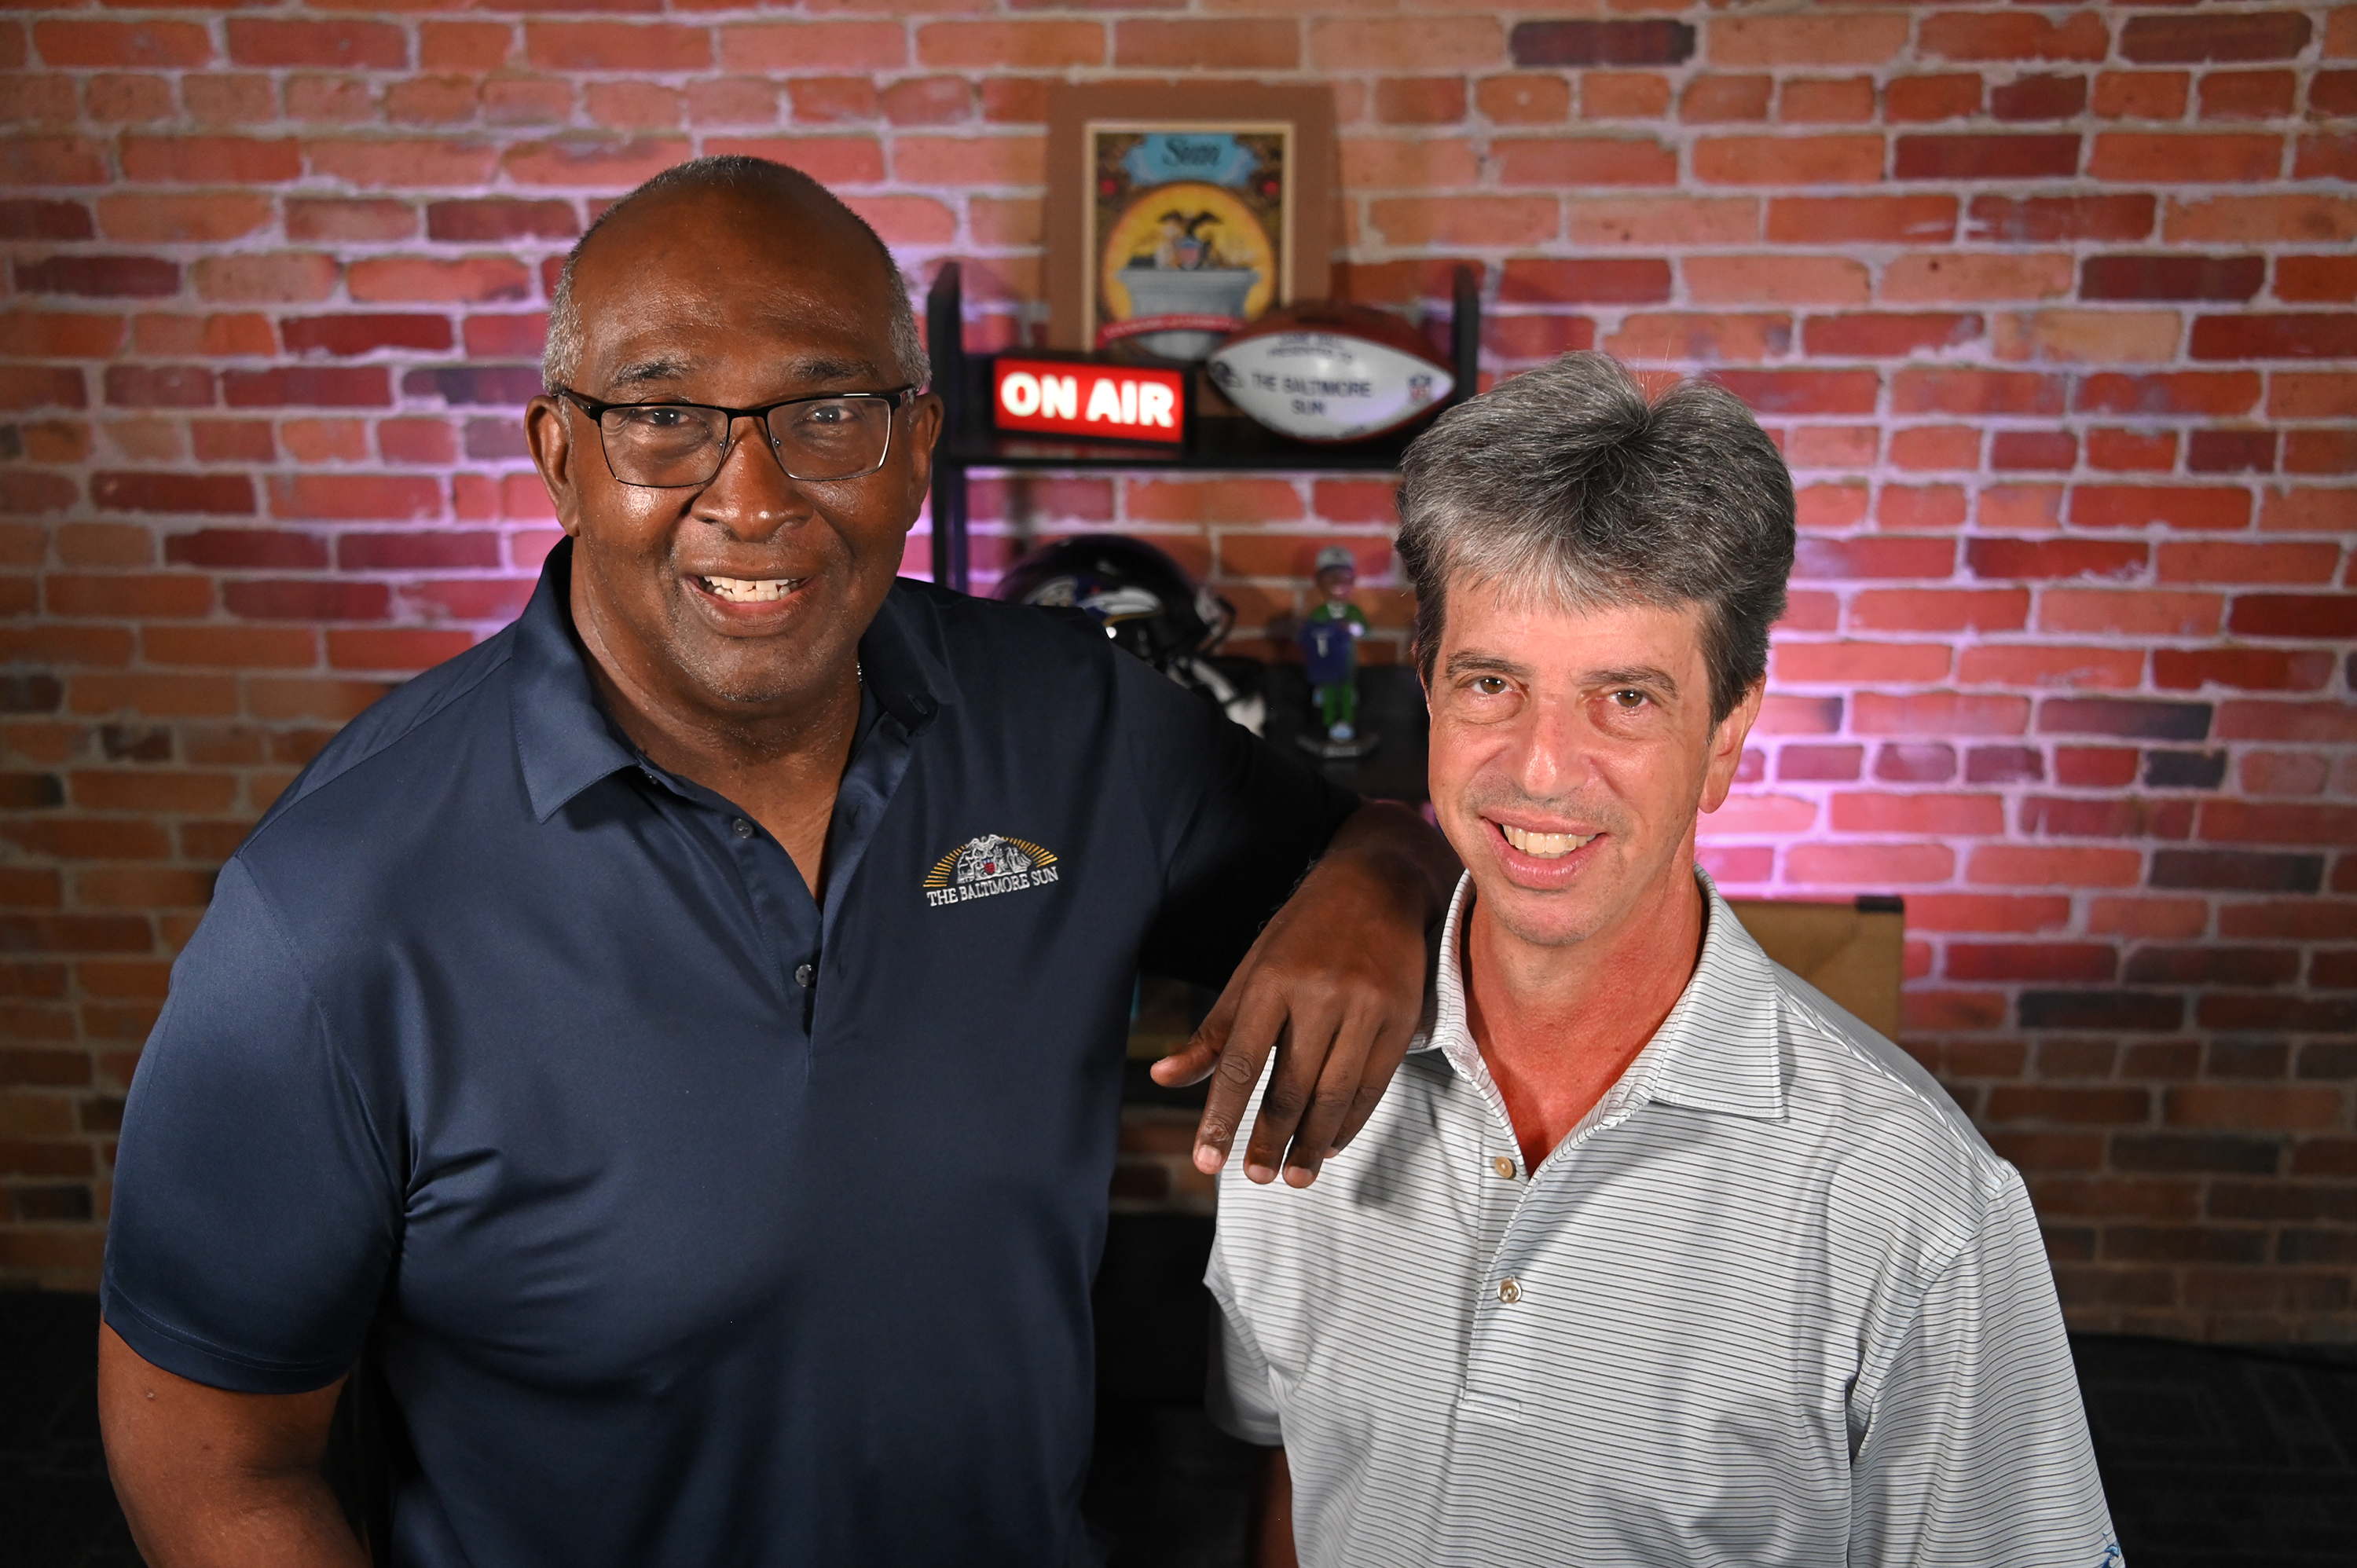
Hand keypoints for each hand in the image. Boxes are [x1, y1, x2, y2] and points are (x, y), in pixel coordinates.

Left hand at [1151, 801, 1456, 1185]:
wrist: (1377, 885)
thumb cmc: (1302, 933)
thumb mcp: (1250, 970)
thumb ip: (1212, 1032)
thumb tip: (1162, 1076)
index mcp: (1271, 980)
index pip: (1242, 1063)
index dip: (1222, 1117)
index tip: (1206, 1161)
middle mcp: (1319, 994)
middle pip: (1291, 1087)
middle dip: (1270, 1140)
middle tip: (1256, 1178)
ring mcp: (1365, 1007)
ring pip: (1335, 1094)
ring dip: (1313, 1144)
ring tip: (1295, 1175)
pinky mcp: (1401, 1018)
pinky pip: (1374, 1085)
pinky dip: (1352, 1121)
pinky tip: (1333, 1143)